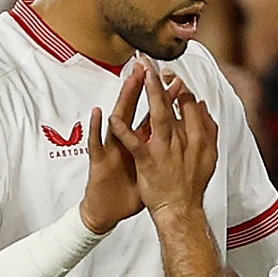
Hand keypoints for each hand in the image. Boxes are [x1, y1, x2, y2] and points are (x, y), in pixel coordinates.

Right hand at [78, 66, 181, 233]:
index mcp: (141, 142)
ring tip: (129, 79)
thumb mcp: (151, 166)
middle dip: (141, 87)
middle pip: (135, 109)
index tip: (175, 79)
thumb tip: (181, 137)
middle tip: (148, 65)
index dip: (163, 98)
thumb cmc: (133, 189)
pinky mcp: (99, 161)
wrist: (110, 211)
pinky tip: (99, 113)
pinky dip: (96, 128)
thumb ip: (162, 149)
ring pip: (117, 119)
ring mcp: (111, 148)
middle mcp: (126, 141)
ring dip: (123, 99)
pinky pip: (96, 143)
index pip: (153, 114)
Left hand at [109, 62, 218, 219]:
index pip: (191, 106)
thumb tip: (203, 105)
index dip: (180, 88)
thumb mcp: (209, 155)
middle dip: (163, 82)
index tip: (172, 76)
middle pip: (174, 105)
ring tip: (142, 74)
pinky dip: (124, 129)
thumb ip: (208, 129)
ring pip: (158, 116)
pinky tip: (113, 117)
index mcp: (197, 138)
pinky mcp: (148, 162)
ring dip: (150, 93)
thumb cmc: (192, 184)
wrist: (180, 210)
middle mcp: (183, 140)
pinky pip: (134, 143)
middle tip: (153, 63)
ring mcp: (165, 150)